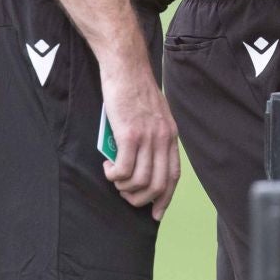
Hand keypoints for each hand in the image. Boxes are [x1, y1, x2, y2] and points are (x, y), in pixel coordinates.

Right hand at [98, 48, 180, 220]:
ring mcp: (147, 137)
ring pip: (139, 181)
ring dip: (123, 187)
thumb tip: (143, 160)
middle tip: (125, 195)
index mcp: (171, 135)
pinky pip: (123, 169)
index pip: (173, 176)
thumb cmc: (134, 88)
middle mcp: (163, 139)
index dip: (165, 198)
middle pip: (158, 185)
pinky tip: (107, 166)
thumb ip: (152, 136)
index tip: (156, 213)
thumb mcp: (153, 115)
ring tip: (113, 177)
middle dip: (140, 199)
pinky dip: (113, 174)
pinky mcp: (129, 134)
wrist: (126, 66)